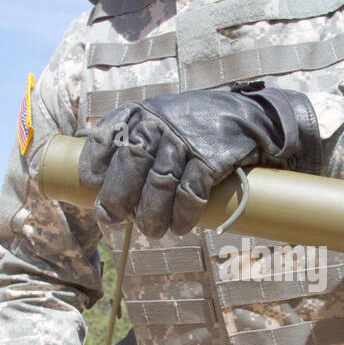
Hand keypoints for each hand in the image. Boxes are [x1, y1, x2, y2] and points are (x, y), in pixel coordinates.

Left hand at [78, 83, 320, 236]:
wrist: (251, 118)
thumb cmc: (198, 126)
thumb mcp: (163, 118)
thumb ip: (137, 139)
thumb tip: (105, 182)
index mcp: (143, 112)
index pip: (109, 134)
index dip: (96, 161)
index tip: (91, 184)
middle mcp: (161, 122)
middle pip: (130, 164)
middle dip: (117, 197)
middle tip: (111, 219)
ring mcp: (186, 140)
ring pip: (159, 184)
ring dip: (151, 215)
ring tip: (152, 232)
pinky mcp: (211, 158)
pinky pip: (190, 193)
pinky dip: (183, 216)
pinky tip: (180, 228)